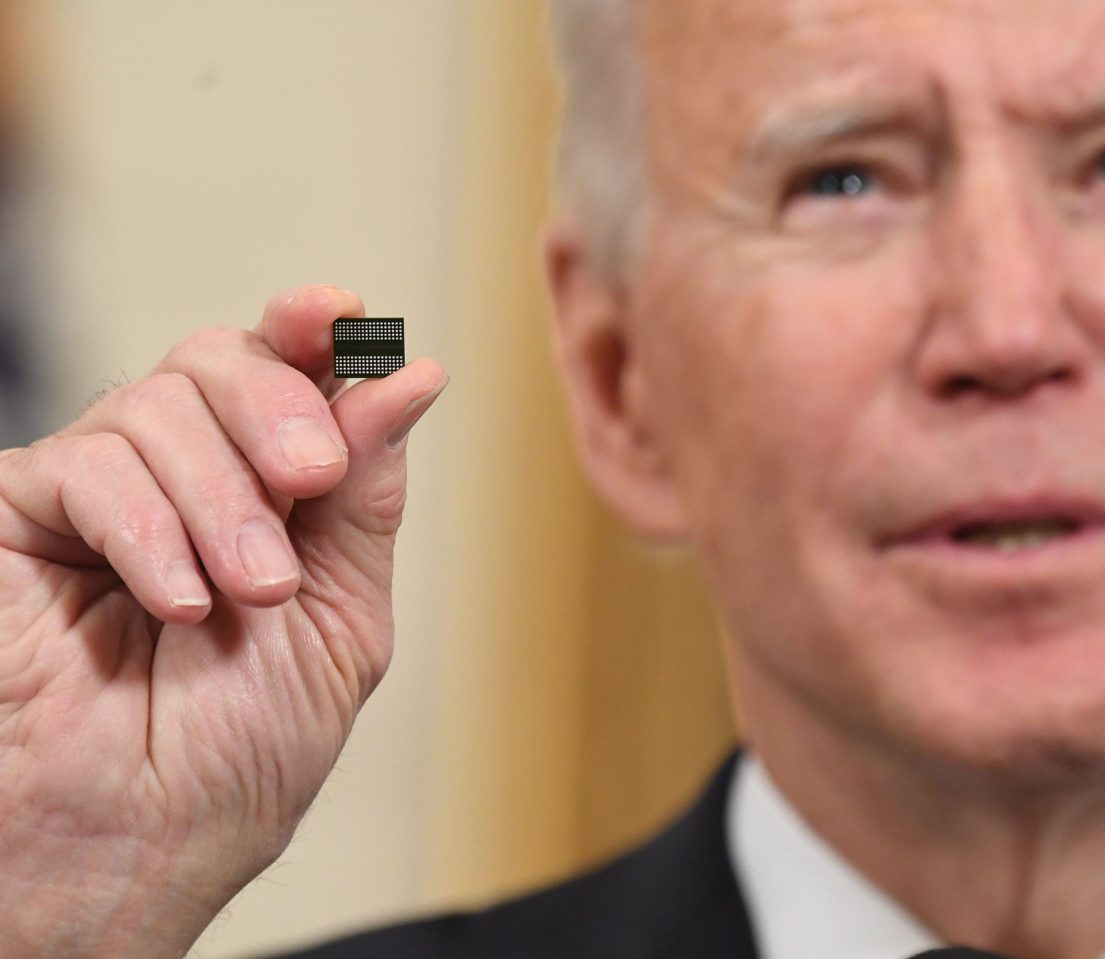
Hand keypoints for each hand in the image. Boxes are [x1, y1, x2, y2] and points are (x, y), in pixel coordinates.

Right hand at [0, 286, 447, 956]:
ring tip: (248, 595)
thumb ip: (366, 496)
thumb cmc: (239, 752)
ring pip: (159, 403)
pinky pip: (87, 465)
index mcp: (265, 492)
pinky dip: (148, 526)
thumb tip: (408, 372)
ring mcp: (98, 489)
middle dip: (279, 408)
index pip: (286, 373)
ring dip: (223, 499)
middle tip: (310, 478)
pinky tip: (177, 600)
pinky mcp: (18, 515)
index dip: (311, 331)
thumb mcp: (341, 618)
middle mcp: (183, 475)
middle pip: (220, 359)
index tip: (342, 314)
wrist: (137, 847)